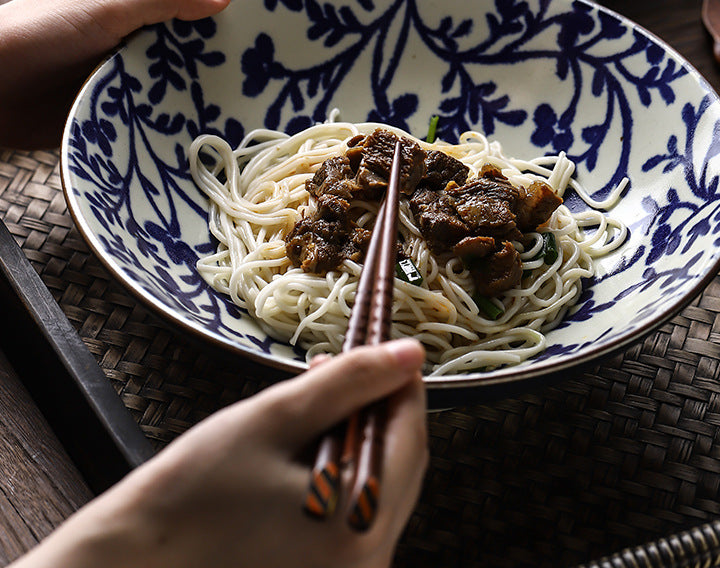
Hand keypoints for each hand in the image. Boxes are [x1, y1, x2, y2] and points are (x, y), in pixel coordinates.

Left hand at [0, 0, 310, 147]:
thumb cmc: (33, 35)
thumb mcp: (101, 7)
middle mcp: (148, 18)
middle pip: (216, 10)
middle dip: (260, 14)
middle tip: (305, 32)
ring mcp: (143, 58)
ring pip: (203, 55)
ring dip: (238, 63)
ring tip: (283, 78)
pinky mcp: (134, 94)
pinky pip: (182, 94)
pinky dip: (209, 99)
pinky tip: (232, 114)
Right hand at [14, 340, 427, 567]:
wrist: (136, 566)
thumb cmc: (193, 494)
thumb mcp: (274, 420)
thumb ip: (347, 382)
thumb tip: (409, 353)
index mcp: (358, 525)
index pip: (409, 436)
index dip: (403, 384)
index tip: (388, 349)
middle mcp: (368, 564)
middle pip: (401, 464)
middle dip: (378, 408)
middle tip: (341, 366)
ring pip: (380, 486)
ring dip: (358, 436)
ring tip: (318, 398)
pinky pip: (358, 512)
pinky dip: (344, 470)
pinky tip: (312, 443)